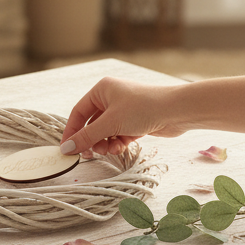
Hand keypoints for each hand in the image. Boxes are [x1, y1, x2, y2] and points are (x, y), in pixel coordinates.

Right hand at [59, 77, 188, 156]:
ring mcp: (124, 110)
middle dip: (93, 140)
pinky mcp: (135, 122)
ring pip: (106, 131)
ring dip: (106, 143)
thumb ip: (87, 136)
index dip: (72, 131)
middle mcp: (111, 98)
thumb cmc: (143, 108)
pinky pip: (119, 135)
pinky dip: (118, 143)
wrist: (177, 111)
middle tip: (91, 154)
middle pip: (92, 124)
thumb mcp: (111, 123)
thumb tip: (67, 148)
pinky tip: (121, 147)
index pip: (79, 112)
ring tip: (111, 150)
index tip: (67, 148)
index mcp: (101, 90)